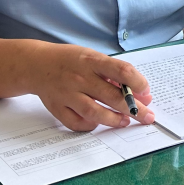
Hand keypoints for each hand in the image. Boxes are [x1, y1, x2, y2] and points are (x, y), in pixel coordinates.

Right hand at [30, 43, 155, 130]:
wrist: (36, 64)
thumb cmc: (72, 61)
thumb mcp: (93, 58)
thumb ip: (115, 74)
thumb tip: (141, 94)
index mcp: (92, 61)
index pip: (122, 71)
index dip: (138, 83)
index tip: (146, 92)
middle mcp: (80, 78)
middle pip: (112, 96)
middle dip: (134, 109)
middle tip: (147, 116)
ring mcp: (67, 94)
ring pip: (94, 112)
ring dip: (114, 120)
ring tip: (125, 121)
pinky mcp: (56, 108)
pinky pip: (76, 122)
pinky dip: (90, 126)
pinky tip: (99, 123)